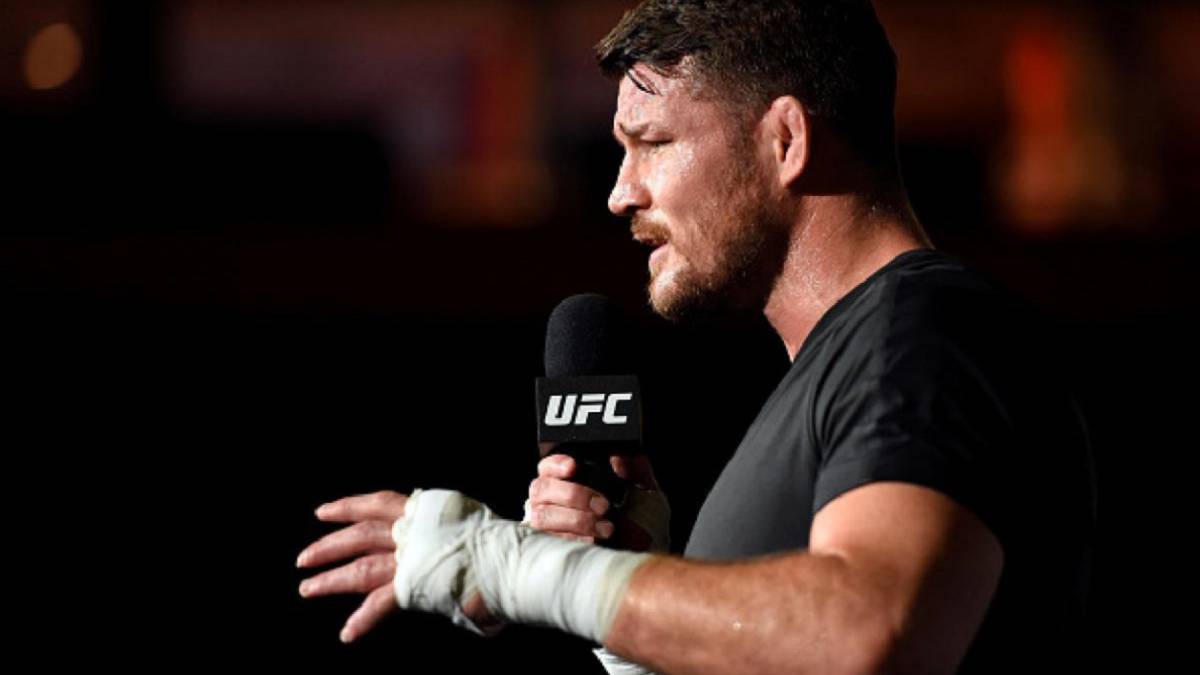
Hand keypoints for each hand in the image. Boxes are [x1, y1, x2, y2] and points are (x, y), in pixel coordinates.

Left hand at [296, 490, 499, 642]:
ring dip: (331, 578)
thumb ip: (442, 531)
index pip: (378, 502)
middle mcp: (413, 531)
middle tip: (303, 559)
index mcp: (424, 511)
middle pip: (360, 533)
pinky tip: (348, 632)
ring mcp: (411, 557)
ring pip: (361, 566)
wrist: (513, 561)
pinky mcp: (415, 584)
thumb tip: (431, 539)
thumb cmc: (500, 546)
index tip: (323, 511)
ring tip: (308, 589)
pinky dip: (363, 618)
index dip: (349, 505)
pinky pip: (382, 602)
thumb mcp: (466, 523)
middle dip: (329, 545)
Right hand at [526, 454, 669, 552]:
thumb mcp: (647, 494)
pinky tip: (593, 542)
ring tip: (606, 529)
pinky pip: (548, 541)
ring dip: (575, 520)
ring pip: (543, 515)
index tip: (574, 467)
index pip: (548, 466)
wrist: (643, 564)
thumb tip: (622, 457)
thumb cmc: (643, 526)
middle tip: (604, 506)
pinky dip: (572, 539)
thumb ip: (637, 471)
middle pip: (542, 488)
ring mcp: (547, 528)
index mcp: (570, 482)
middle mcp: (552, 503)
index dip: (556, 464)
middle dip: (573, 494)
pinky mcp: (548, 551)